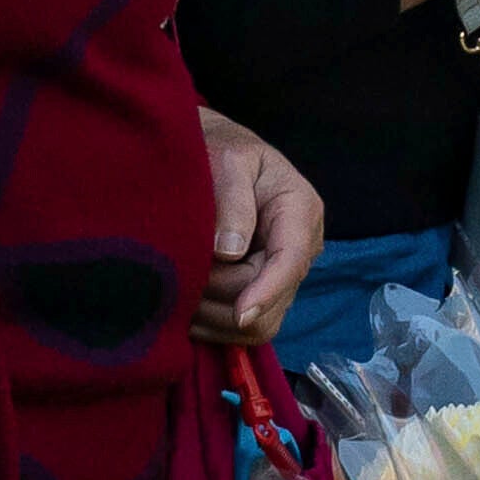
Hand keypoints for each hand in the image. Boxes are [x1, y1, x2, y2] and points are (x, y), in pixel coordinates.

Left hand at [192, 109, 324, 350]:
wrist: (215, 153)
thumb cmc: (222, 149)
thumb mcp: (228, 159)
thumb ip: (232, 200)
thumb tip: (229, 252)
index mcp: (300, 212)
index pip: (290, 261)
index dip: (266, 291)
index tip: (240, 311)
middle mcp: (299, 249)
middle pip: (270, 301)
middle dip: (224, 298)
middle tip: (181, 276)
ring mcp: (280, 275)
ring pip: (257, 324)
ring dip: (215, 317)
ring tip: (179, 290)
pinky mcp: (261, 291)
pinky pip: (242, 329)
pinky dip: (212, 325)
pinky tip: (184, 307)